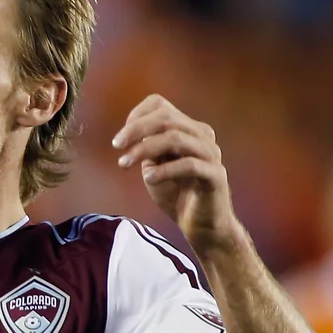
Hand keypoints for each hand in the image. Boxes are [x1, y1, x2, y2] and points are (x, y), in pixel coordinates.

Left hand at [112, 95, 243, 253]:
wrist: (201, 226)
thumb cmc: (176, 194)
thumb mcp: (155, 165)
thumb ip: (147, 147)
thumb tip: (132, 134)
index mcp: (188, 129)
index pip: (161, 106)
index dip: (136, 115)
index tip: (120, 138)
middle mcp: (203, 136)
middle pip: (167, 118)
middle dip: (136, 129)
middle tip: (116, 145)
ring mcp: (211, 154)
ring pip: (176, 138)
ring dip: (145, 149)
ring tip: (124, 164)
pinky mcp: (216, 175)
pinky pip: (189, 165)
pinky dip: (164, 169)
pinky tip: (148, 178)